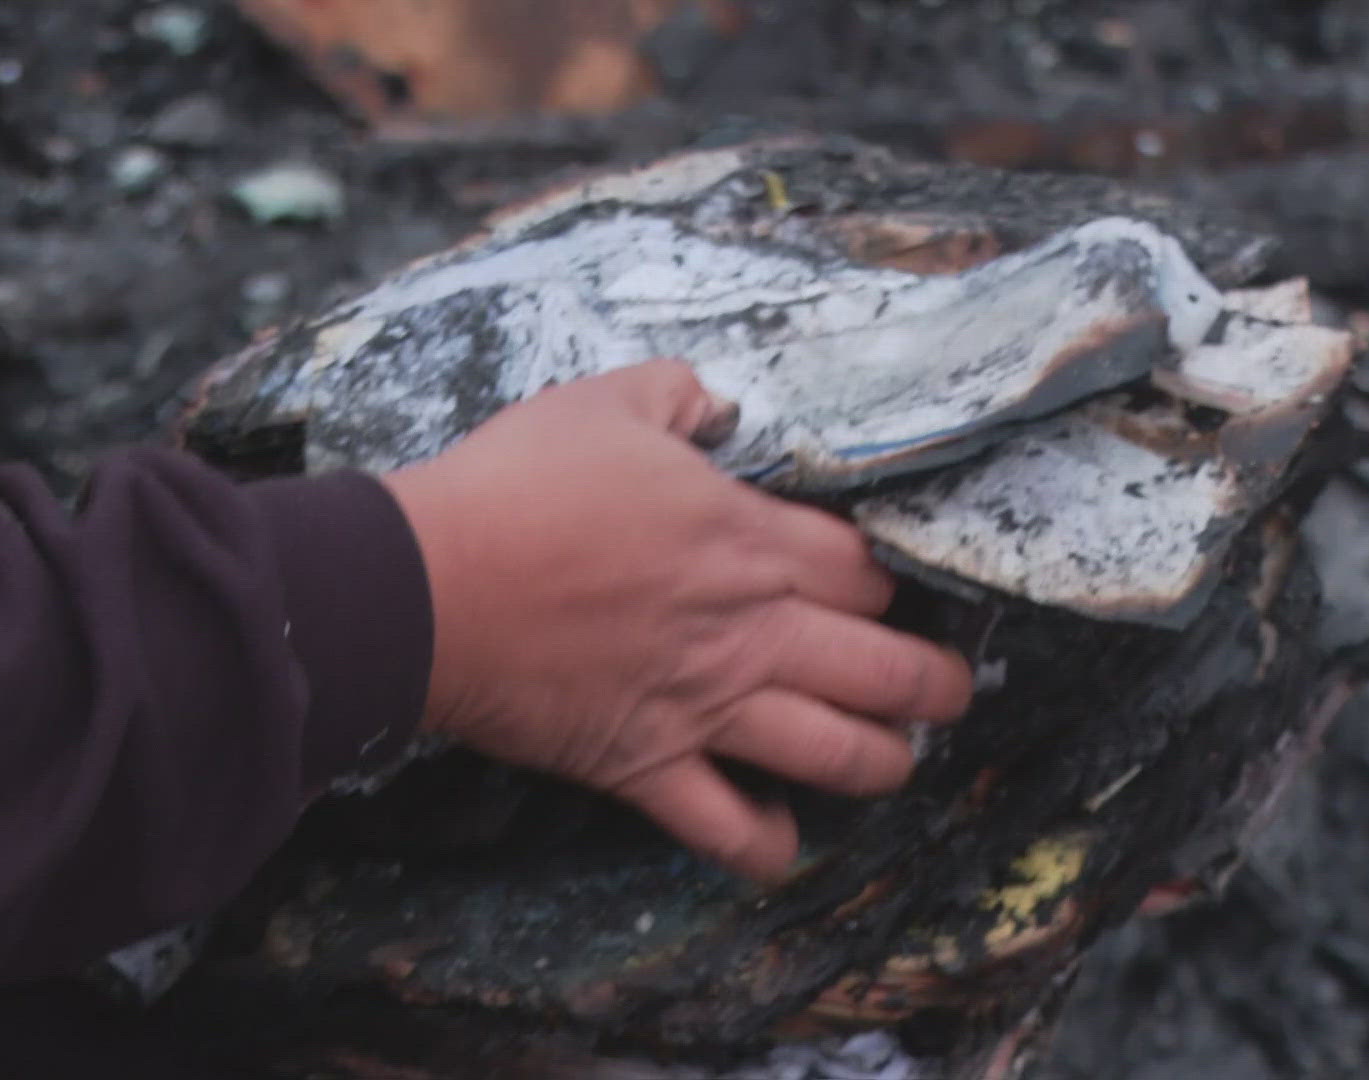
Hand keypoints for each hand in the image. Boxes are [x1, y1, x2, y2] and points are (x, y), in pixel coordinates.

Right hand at [382, 361, 972, 882]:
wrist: (425, 585)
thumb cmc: (516, 486)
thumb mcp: (606, 400)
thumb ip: (682, 393)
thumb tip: (721, 405)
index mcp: (748, 540)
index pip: (870, 572)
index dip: (896, 582)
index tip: (893, 588)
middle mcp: (749, 631)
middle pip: (891, 671)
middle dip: (938, 685)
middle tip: (944, 686)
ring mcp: (703, 706)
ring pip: (840, 757)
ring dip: (885, 763)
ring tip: (893, 755)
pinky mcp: (646, 765)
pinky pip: (729, 831)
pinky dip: (767, 846)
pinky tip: (780, 836)